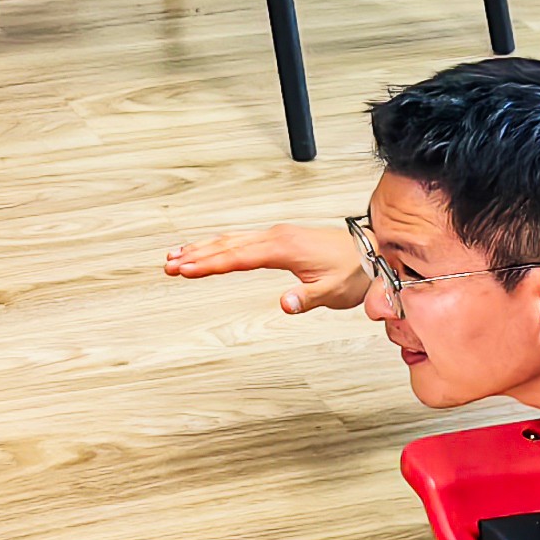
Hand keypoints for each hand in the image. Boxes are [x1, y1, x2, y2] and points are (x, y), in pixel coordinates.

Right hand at [161, 222, 370, 316]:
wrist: (371, 251)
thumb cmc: (354, 271)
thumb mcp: (334, 292)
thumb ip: (307, 299)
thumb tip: (284, 305)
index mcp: (283, 248)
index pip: (237, 257)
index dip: (209, 264)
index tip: (184, 269)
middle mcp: (276, 236)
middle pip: (227, 245)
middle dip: (196, 255)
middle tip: (168, 265)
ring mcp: (277, 235)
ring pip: (231, 239)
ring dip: (203, 247)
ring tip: (175, 256)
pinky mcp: (280, 238)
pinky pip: (242, 239)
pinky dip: (220, 244)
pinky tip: (209, 250)